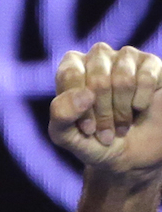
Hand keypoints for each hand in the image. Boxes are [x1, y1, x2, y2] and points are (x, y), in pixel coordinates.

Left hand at [49, 43, 161, 178]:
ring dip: (121, 112)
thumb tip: (85, 94)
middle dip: (102, 114)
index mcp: (71, 68)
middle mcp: (97, 57)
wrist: (129, 154)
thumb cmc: (92, 142)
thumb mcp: (66, 136)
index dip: (80, 108)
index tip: (87, 130)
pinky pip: (146, 78)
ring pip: (123, 79)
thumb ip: (61, 115)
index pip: (71, 76)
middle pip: (98, 80)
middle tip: (105, 133)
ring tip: (120, 125)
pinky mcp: (150, 63)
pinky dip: (140, 102)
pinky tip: (138, 109)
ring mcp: (125, 57)